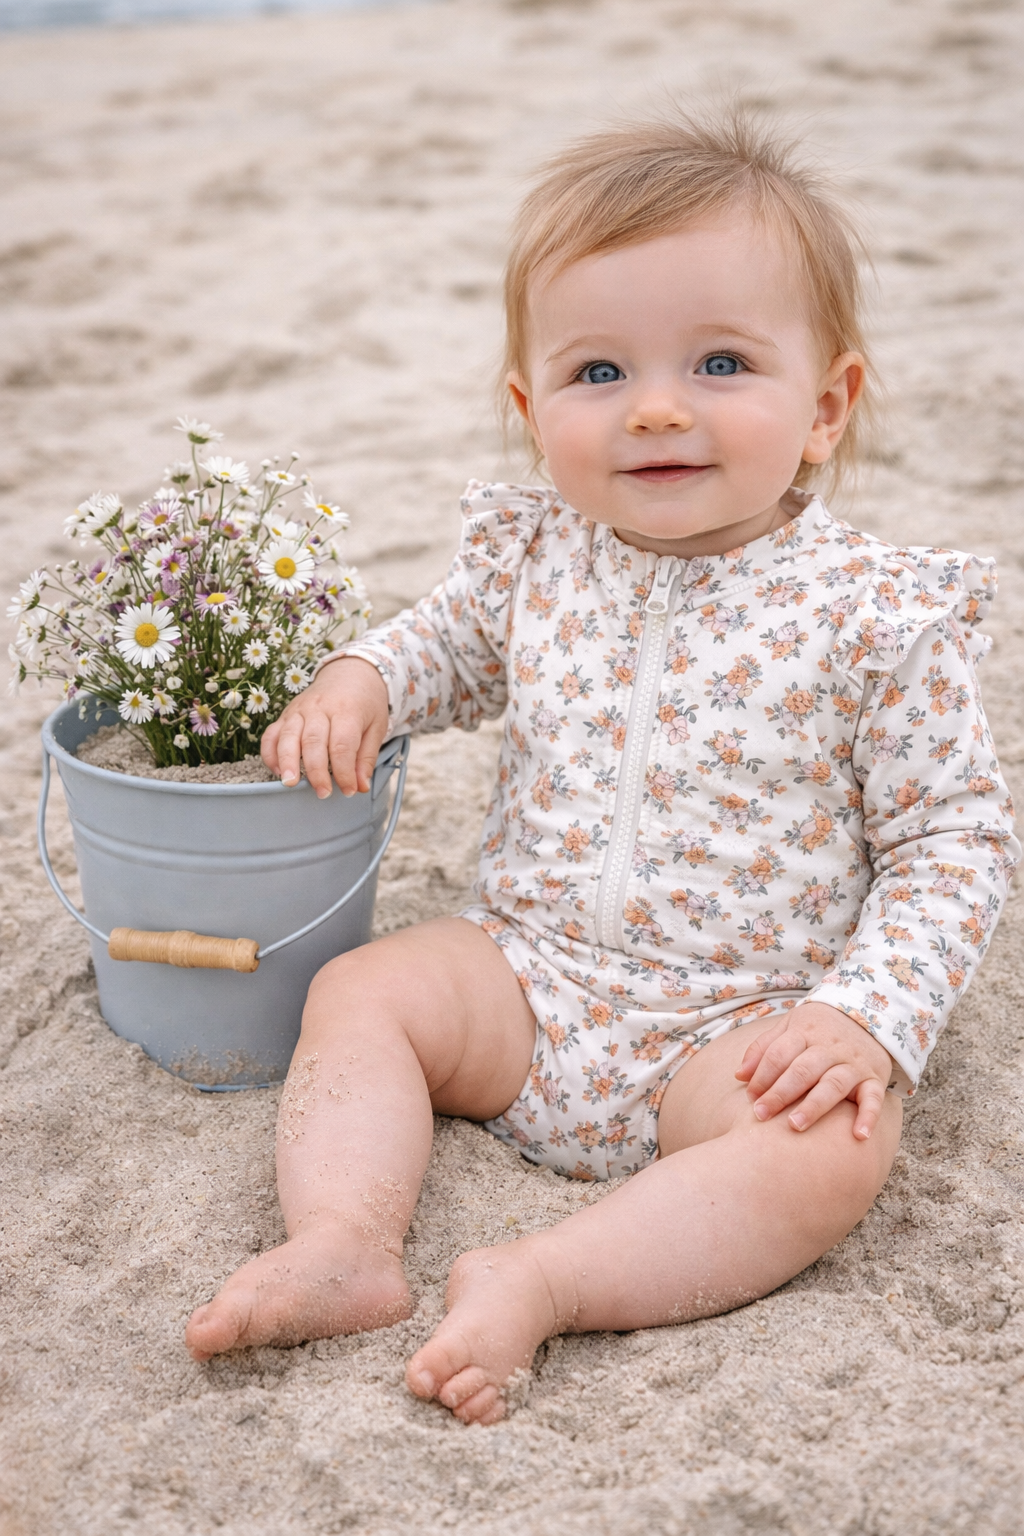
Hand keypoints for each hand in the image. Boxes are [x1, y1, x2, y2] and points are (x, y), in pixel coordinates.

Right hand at [260, 657, 389, 798]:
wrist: (350, 672)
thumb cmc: (365, 703)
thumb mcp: (376, 727)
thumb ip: (366, 758)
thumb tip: (360, 786)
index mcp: (347, 710)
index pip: (342, 745)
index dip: (344, 772)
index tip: (348, 790)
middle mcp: (319, 708)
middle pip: (313, 742)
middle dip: (316, 772)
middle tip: (323, 793)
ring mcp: (299, 710)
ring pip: (288, 736)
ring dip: (287, 762)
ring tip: (290, 783)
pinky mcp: (286, 714)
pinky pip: (271, 734)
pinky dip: (270, 753)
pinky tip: (278, 771)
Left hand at [734, 1002, 893, 1140]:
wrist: (869, 1014)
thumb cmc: (819, 1027)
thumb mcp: (790, 1026)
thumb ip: (764, 1049)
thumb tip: (739, 1075)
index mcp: (805, 1032)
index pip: (779, 1054)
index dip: (762, 1076)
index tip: (750, 1097)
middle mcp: (829, 1047)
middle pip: (802, 1071)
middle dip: (780, 1094)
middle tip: (761, 1115)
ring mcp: (853, 1063)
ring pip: (833, 1085)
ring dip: (814, 1106)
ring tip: (795, 1126)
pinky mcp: (874, 1077)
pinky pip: (874, 1098)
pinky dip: (869, 1116)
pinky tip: (859, 1136)